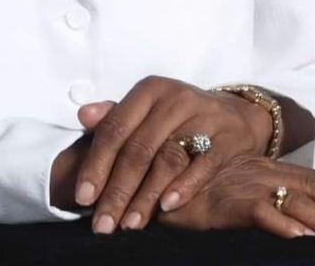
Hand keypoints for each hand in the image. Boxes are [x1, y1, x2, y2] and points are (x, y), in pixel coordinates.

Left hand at [72, 75, 273, 232]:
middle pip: (139, 149)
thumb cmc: (177, 115)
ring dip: (146, 196)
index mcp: (148, 91)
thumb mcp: (146, 109)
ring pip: (168, 159)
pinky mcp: (226, 136)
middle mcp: (174, 99)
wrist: (233, 113)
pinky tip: (167, 207)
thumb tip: (82, 116)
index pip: (115, 129)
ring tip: (129, 224)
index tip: (83, 197)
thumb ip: (114, 116)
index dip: (97, 164)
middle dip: (117, 190)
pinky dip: (184, 186)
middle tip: (103, 223)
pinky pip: (203, 164)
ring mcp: (202, 116)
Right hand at [156, 154, 314, 237]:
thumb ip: (259, 199)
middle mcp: (260, 174)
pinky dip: (283, 225)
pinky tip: (303, 240)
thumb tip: (296, 220)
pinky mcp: (227, 203)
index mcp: (264, 170)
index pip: (314, 181)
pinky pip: (261, 213)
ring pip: (296, 201)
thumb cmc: (189, 189)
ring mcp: (245, 186)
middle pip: (314, 189)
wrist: (153, 180)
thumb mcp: (229, 191)